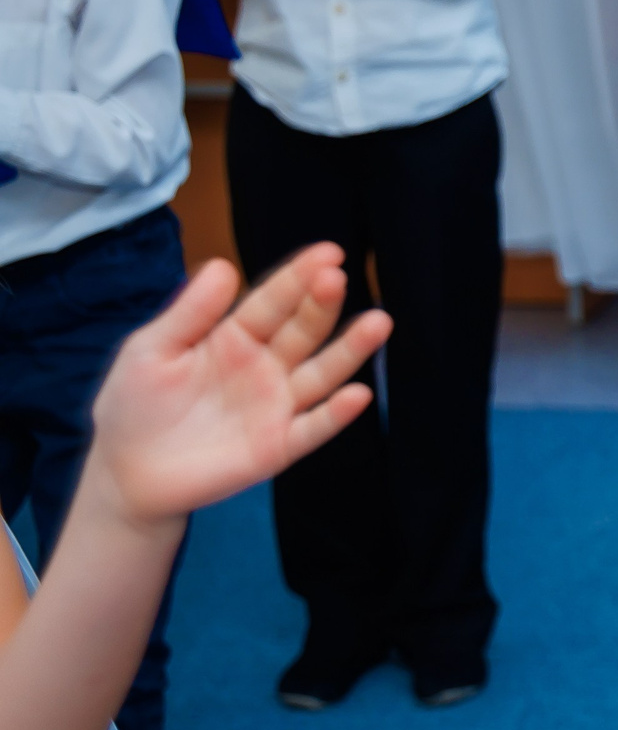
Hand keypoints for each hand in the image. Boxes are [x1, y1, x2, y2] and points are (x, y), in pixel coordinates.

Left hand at [83, 245, 391, 530]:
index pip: (273, 301)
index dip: (298, 276)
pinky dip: (337, 414)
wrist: (126, 475)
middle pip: (303, 330)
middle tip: (336, 278)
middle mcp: (266, 366)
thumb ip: (189, 314)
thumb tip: (224, 265)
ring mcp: (276, 406)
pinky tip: (358, 395)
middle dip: (322, 303)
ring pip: (322, 373)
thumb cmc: (135, 406)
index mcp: (236, 337)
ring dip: (350, 349)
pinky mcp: (278, 447)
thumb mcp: (149, 351)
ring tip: (378, 322)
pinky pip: (313, 428)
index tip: (328, 253)